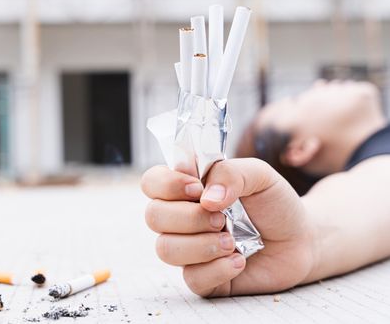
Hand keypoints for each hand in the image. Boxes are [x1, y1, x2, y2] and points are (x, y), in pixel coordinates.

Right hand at [141, 158, 315, 296]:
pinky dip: (218, 269)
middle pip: (153, 216)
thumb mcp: (259, 174)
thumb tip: (206, 198)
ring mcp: (189, 249)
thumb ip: (230, 173)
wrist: (300, 239)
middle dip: (189, 217)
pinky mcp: (203, 277)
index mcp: (187, 189)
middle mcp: (181, 218)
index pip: (152, 182)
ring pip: (166, 249)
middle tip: (221, 218)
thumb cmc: (274, 204)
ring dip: (201, 245)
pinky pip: (192, 278)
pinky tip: (240, 260)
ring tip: (232, 242)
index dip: (166, 184)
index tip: (196, 188)